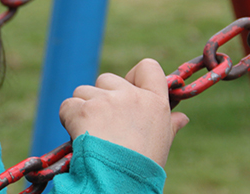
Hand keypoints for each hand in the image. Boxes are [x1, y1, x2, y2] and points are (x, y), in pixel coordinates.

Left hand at [58, 58, 188, 166]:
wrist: (118, 182)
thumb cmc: (141, 166)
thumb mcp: (162, 144)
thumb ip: (170, 125)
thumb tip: (182, 118)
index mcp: (155, 102)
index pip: (148, 67)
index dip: (132, 75)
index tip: (126, 91)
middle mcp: (132, 96)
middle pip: (107, 78)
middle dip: (100, 96)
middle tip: (104, 123)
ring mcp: (107, 101)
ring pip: (83, 90)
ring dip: (82, 108)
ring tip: (91, 133)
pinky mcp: (84, 109)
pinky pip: (68, 105)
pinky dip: (69, 118)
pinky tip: (78, 136)